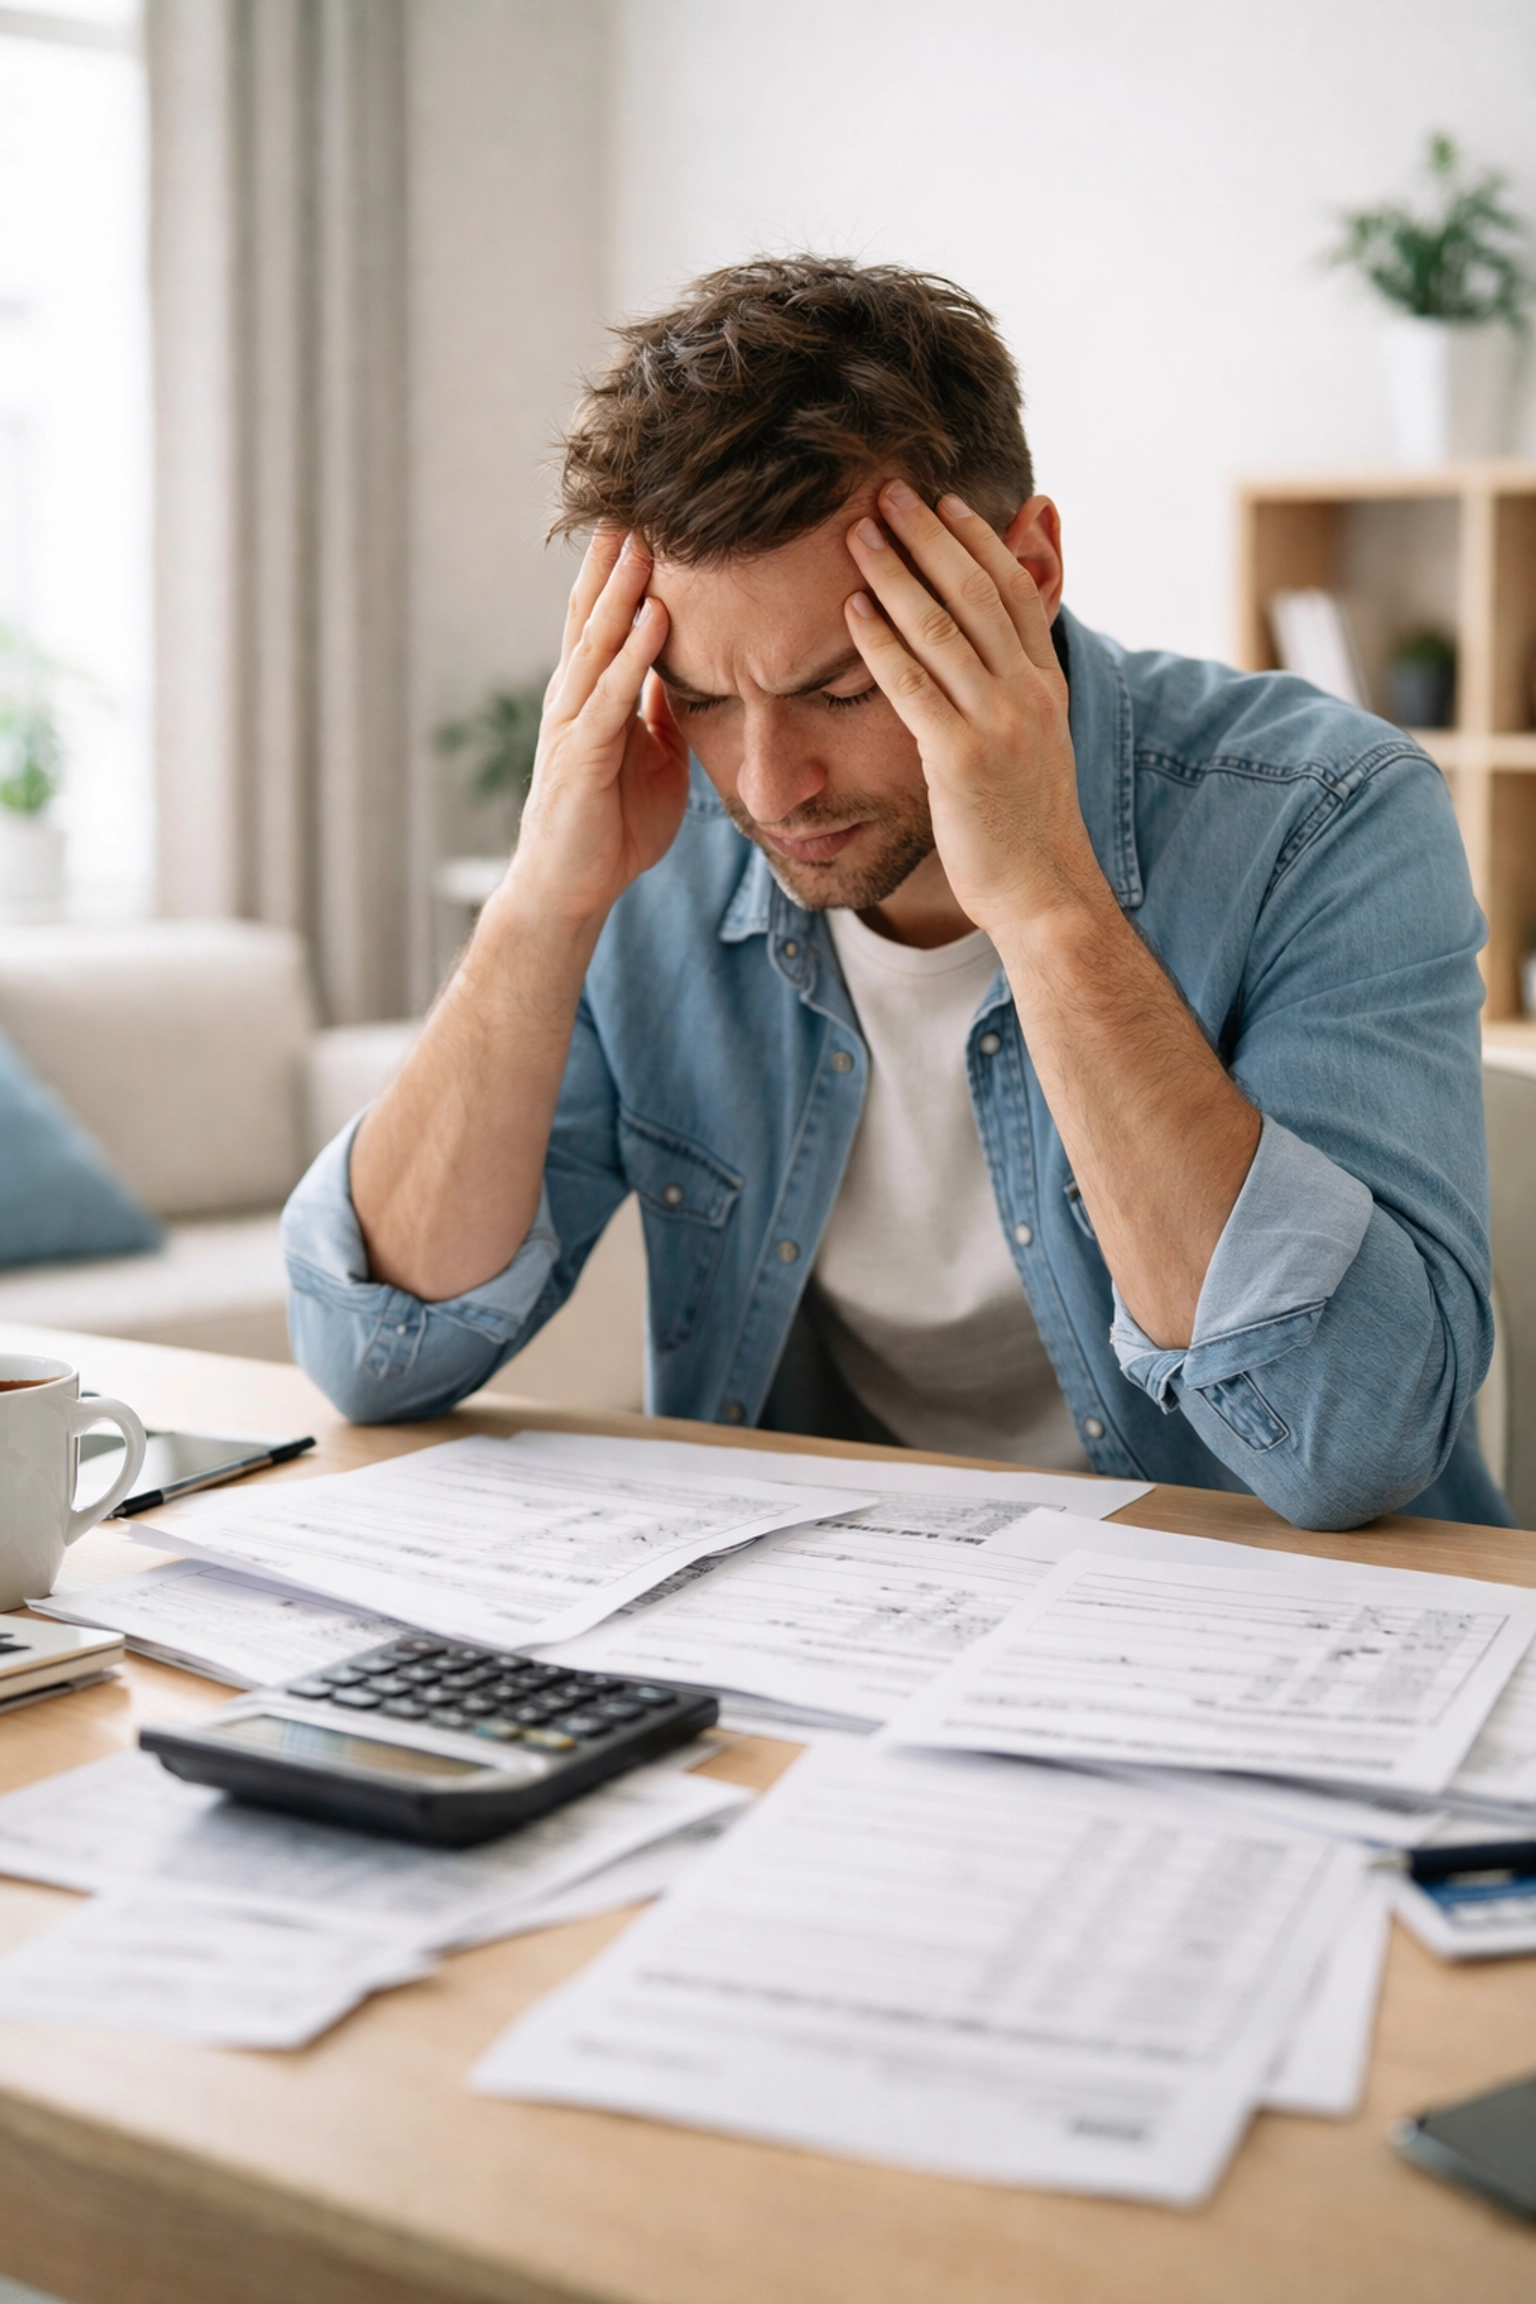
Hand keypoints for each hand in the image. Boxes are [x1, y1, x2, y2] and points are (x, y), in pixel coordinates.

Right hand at [501, 530, 689, 933]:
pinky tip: (655, 617)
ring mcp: (572, 722)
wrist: (573, 889)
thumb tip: (686, 669)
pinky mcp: (580, 756)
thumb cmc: (611, 825)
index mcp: (593, 692)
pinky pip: (610, 694)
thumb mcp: (653, 755)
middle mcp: (574, 694)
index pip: (606, 613)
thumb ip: (664, 709)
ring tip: (649, 536)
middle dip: (616, 553)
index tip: (649, 509)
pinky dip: (634, 653)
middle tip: (640, 489)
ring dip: (624, 586)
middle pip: (593, 608)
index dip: (623, 562)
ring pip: (598, 639)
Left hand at [843, 483, 1100, 938]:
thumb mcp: (1034, 745)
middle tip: (888, 491)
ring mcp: (998, 723)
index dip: (977, 540)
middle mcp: (1027, 693)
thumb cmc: (1025, 826)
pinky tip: (851, 610)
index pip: (1012, 591)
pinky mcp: (962, 759)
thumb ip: (1014, 691)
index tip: (942, 501)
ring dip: (895, 573)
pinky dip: (880, 641)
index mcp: (1044, 684)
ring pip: (941, 627)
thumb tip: (996, 652)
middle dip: (929, 536)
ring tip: (858, 532)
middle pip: (975, 591)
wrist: (1043, 892)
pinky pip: (914, 685)